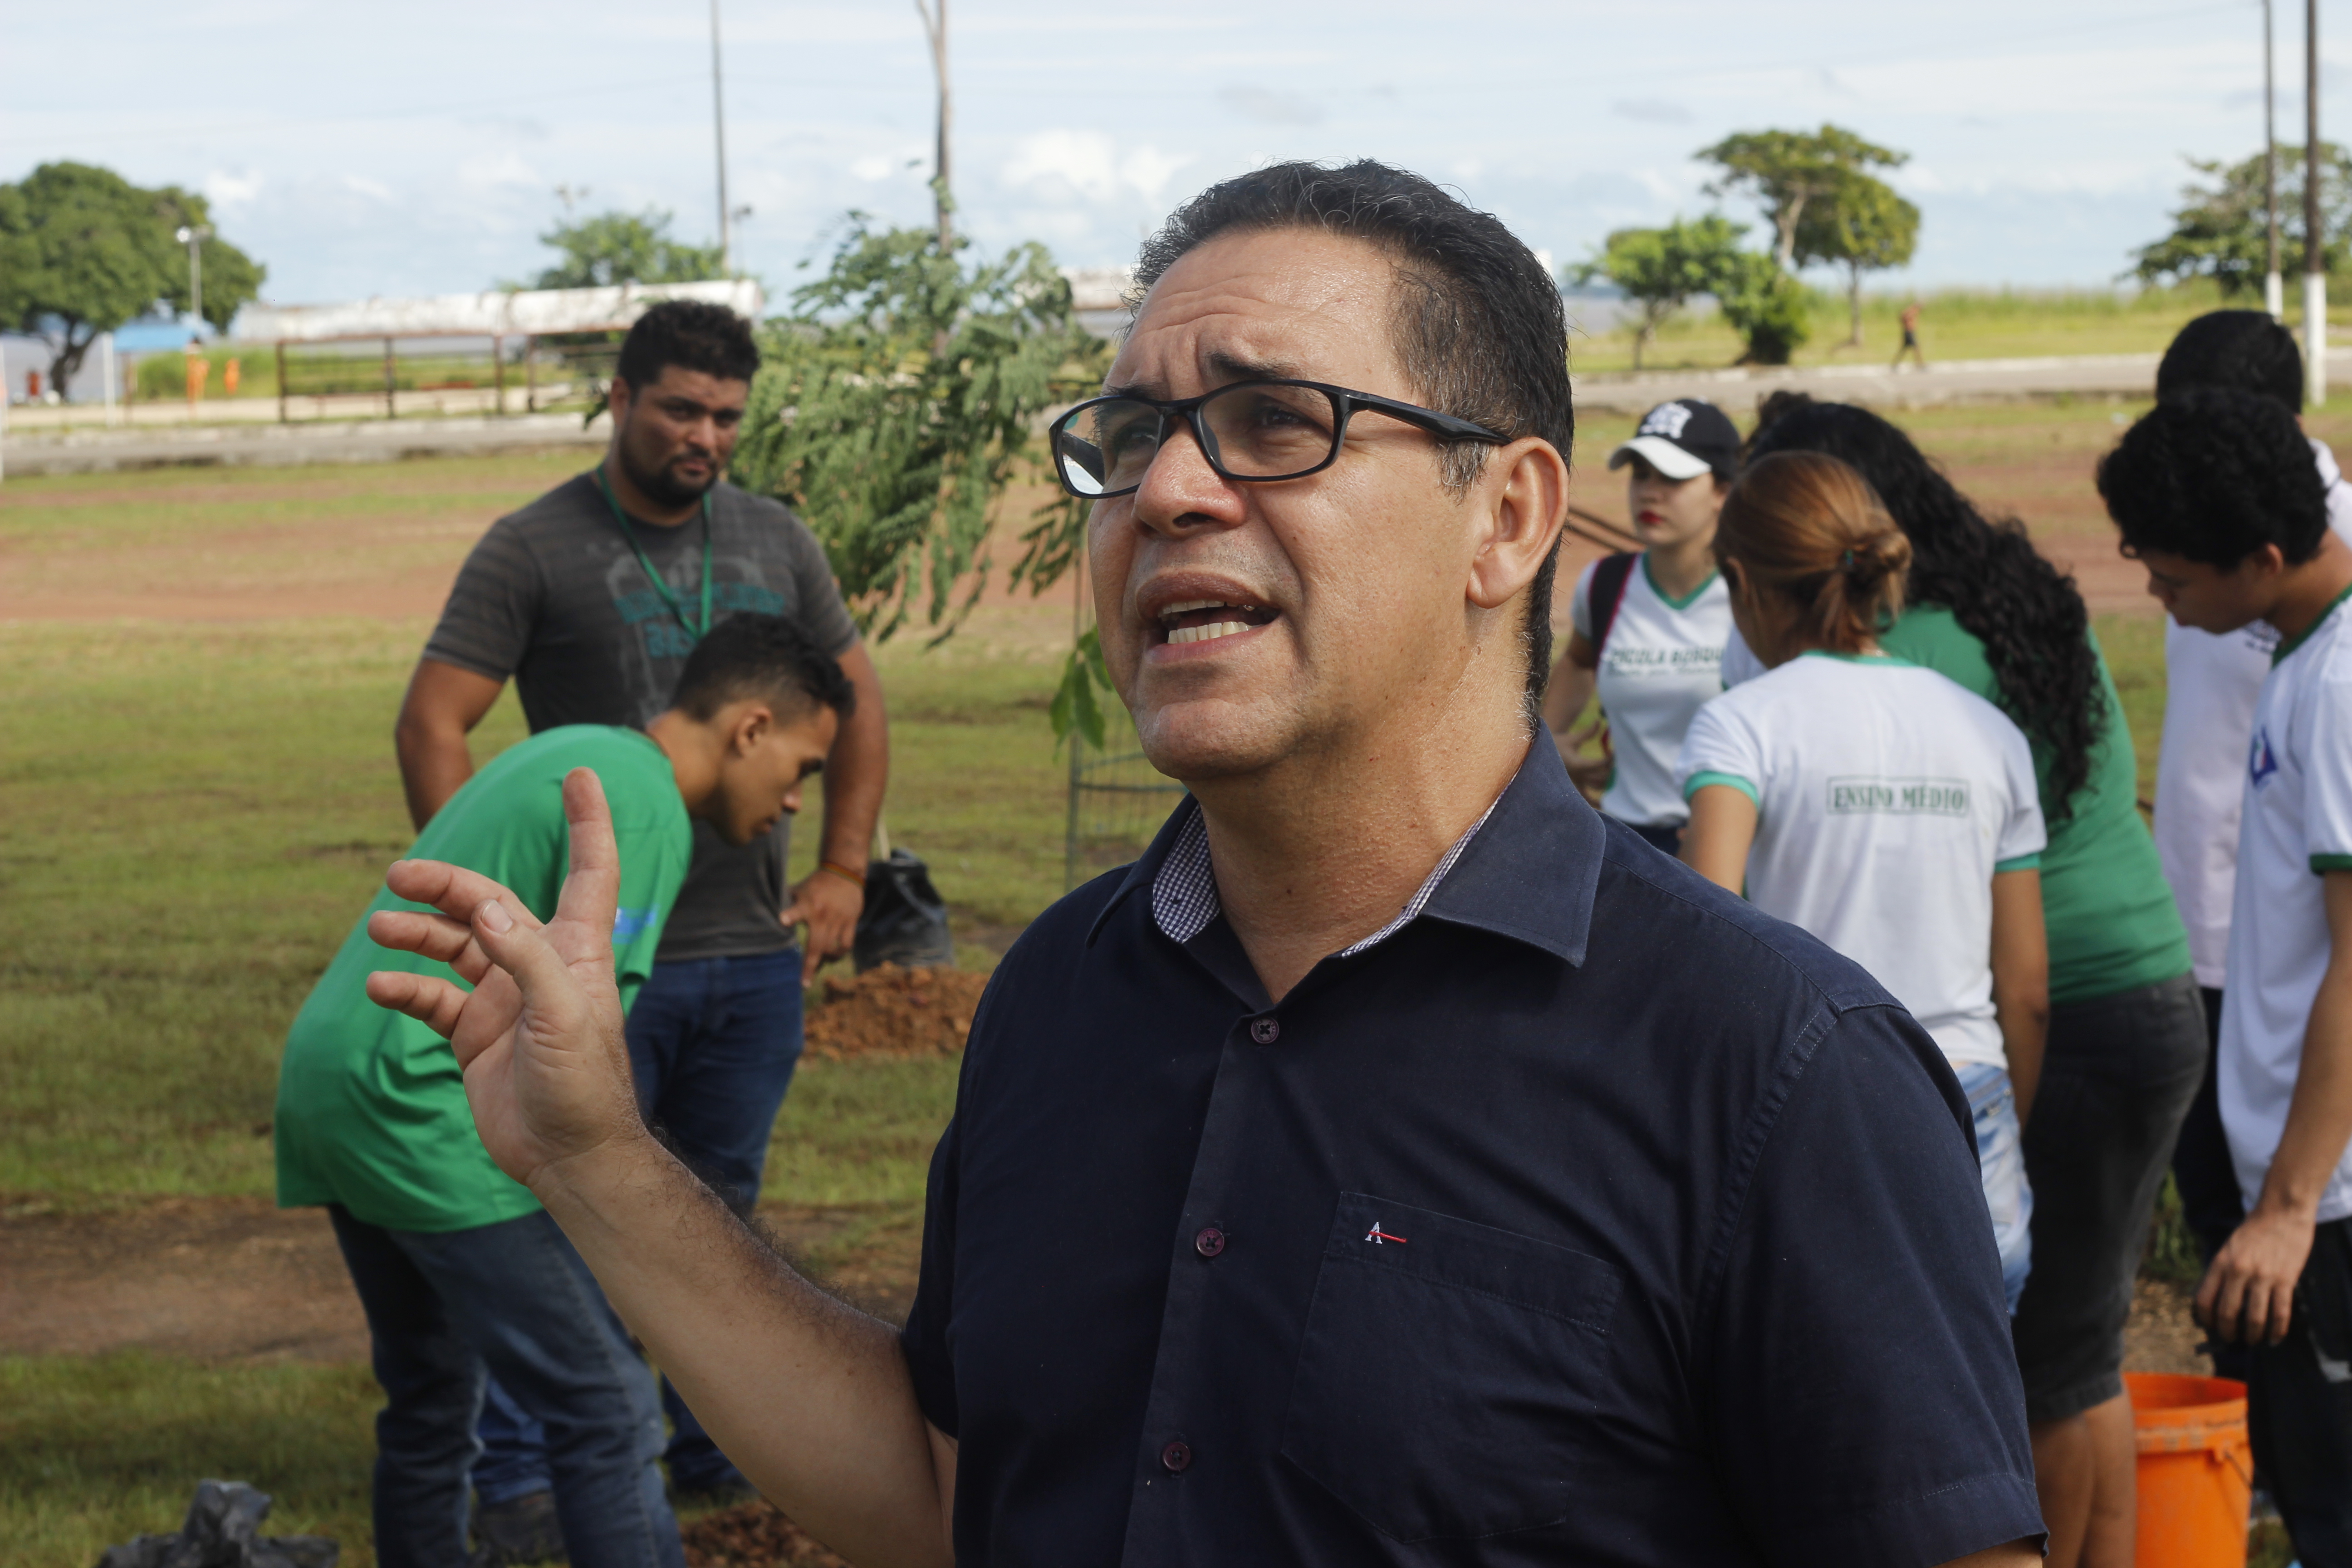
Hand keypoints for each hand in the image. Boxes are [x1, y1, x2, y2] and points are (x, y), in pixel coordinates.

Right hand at [361, 768, 649, 1193]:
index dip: (587, 822)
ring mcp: (505, 997)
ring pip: (454, 945)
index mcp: (576, 949)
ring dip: (417, 933)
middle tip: (398, 877)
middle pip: (490, 903)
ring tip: (379, 929)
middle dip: (446, 886)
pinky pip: (432, 997)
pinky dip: (405, 986)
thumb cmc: (583, 1084)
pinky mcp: (476, 1034)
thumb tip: (487, 909)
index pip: (589, 869)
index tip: (577, 773)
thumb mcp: (562, 1016)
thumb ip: (526, 958)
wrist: (567, 1155)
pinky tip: (380, 985)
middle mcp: (540, 964)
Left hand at [782, 865, 863, 982]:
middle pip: (817, 945)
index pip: (797, 910)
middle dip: (810, 966)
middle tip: (804, 983)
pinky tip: (832, 957)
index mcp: (807, 905)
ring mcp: (838, 920)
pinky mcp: (850, 922)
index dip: (790, 915)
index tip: (782, 920)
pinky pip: (846, 944)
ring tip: (817, 968)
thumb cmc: (815, 884)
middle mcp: (823, 915)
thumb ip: (785, 903)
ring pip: (833, 948)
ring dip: (824, 960)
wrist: (844, 872)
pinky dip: (839, 953)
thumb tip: (763, 912)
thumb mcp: (798, 889)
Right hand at [1555, 717, 1612, 805]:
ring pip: (1598, 789)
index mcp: (1578, 764)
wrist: (1538, 757)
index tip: (1614, 753)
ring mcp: (1576, 785)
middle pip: (1602, 777)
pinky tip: (1604, 805)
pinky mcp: (1574, 789)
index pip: (1600, 763)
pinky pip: (1588, 800)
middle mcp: (1578, 777)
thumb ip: (1587, 732)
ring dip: (1607, 783)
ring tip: (1614, 779)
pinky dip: (1596, 802)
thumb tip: (1599, 721)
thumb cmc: (1555, 746)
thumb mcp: (1571, 739)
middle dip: (1611, 770)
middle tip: (1616, 764)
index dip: (1610, 759)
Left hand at [2195, 1205, 2317, 1344]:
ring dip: (2252, 1335)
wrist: (2282, 1213)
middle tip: (2230, 1339)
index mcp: (2220, 1263)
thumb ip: (2222, 1271)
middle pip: (2227, 1312)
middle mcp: (2238, 1272)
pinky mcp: (2285, 1280)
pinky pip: (2280, 1313)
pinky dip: (2277, 1330)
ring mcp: (2263, 1277)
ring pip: (2254, 1318)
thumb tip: (2215, 1299)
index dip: (2205, 1318)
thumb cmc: (2253, 1230)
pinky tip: (2274, 1338)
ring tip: (2252, 1341)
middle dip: (2227, 1332)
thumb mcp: (2228, 1247)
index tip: (2209, 1327)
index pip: (2204, 1299)